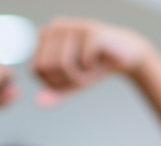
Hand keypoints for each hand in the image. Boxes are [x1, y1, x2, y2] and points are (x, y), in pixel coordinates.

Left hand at [31, 18, 153, 106]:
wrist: (125, 55)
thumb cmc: (95, 66)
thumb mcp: (72, 82)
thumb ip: (55, 92)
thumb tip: (38, 103)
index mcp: (44, 36)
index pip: (35, 68)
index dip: (52, 82)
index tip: (69, 78)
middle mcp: (56, 27)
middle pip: (46, 66)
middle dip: (65, 80)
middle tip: (82, 75)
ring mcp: (73, 26)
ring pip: (63, 64)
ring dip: (79, 76)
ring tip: (90, 68)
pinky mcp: (91, 30)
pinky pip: (83, 61)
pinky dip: (92, 69)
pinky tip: (99, 62)